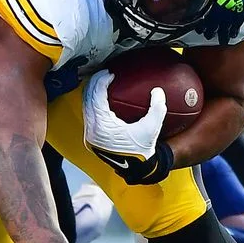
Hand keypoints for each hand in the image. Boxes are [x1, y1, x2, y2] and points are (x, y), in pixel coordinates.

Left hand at [82, 70, 172, 184]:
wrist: (136, 170)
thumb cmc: (143, 149)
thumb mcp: (152, 127)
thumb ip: (157, 108)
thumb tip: (158, 91)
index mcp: (103, 125)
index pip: (96, 96)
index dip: (101, 81)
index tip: (109, 73)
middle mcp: (92, 130)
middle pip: (87, 99)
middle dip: (94, 83)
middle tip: (104, 74)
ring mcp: (89, 135)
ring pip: (85, 107)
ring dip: (92, 93)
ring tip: (102, 83)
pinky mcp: (91, 138)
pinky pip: (88, 115)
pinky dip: (93, 104)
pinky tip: (102, 98)